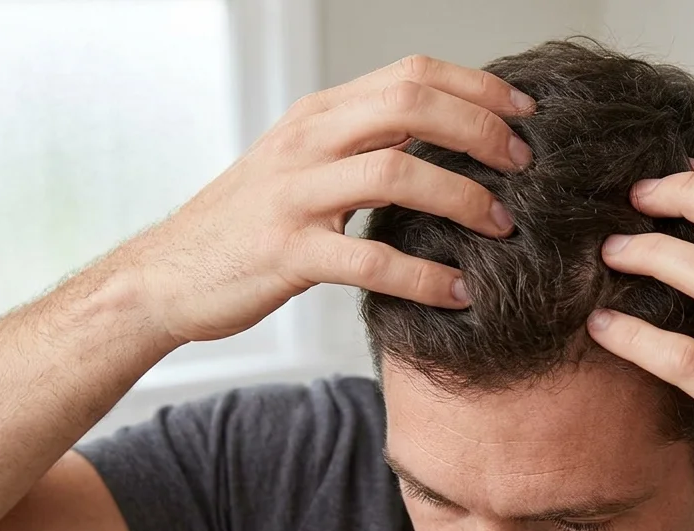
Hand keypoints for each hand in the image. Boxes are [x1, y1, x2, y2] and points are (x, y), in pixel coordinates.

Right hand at [109, 55, 534, 345]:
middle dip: (482, 131)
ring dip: (465, 199)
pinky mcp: (287, 253)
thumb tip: (447, 139)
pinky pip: (371, 260)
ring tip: (504, 226)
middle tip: (525, 165)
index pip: (412, 73)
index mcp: (319, 114)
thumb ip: (366, 146)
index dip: (477, 89)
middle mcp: (308, 141)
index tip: (525, 115)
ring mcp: (295, 195)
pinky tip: (458, 292)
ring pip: (398, 173)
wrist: (167, 275)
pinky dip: (426, 277)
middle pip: (412, 105)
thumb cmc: (248, 225)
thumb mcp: (305, 165)